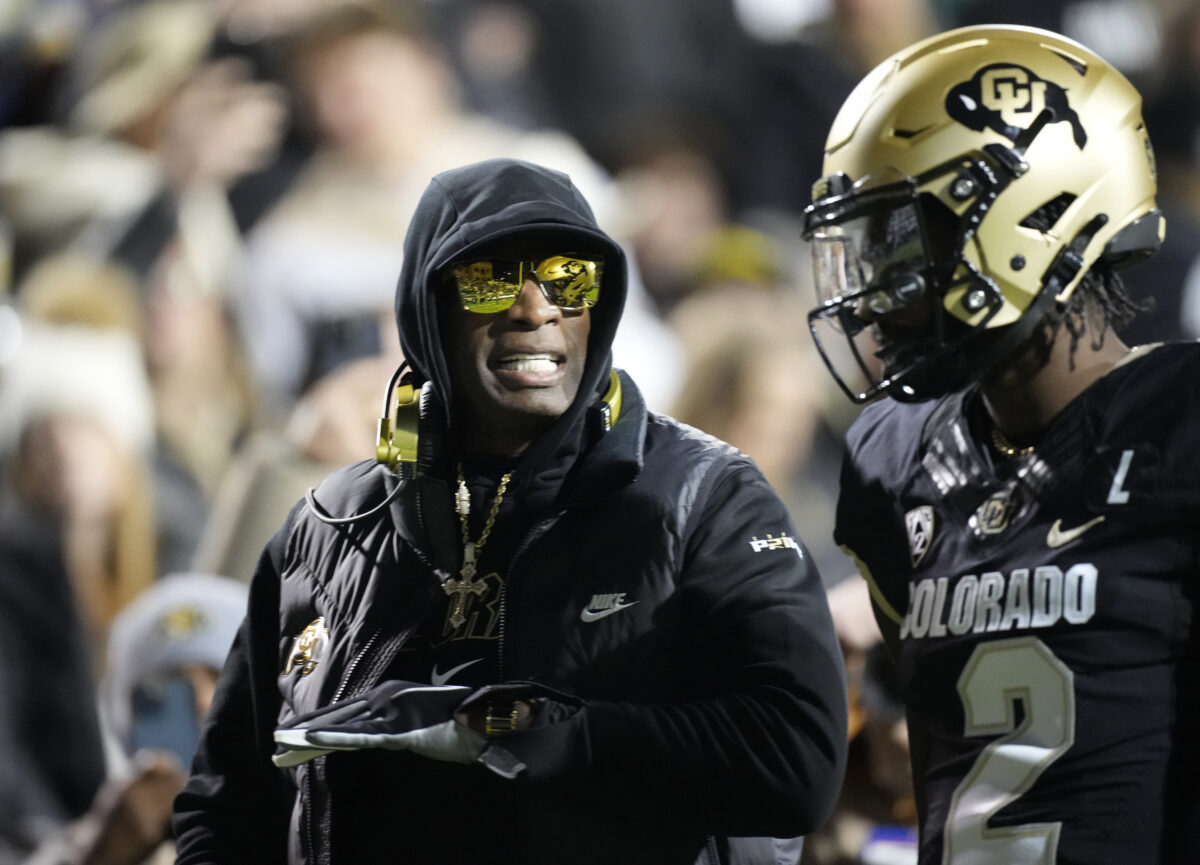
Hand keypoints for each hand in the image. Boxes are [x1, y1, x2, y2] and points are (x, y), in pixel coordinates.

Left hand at [273, 681, 484, 766]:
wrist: (486, 716)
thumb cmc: (461, 716)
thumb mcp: (424, 716)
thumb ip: (402, 720)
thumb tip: (385, 724)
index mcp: (390, 695)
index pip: (346, 711)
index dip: (318, 720)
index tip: (291, 732)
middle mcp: (385, 697)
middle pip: (337, 717)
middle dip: (304, 730)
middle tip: (276, 742)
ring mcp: (390, 711)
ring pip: (340, 726)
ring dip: (309, 735)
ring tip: (282, 745)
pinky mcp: (398, 728)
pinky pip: (359, 736)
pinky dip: (333, 736)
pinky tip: (310, 740)